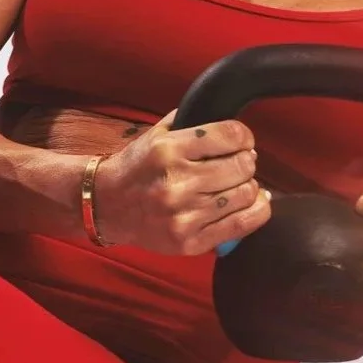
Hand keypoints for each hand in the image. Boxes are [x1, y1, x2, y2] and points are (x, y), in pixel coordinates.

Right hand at [89, 111, 270, 256]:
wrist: (106, 206)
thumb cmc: (137, 166)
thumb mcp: (157, 133)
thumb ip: (192, 121)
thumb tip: (235, 128)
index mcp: (169, 150)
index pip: (231, 136)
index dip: (243, 136)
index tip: (241, 141)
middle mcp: (177, 183)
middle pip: (242, 166)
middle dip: (245, 161)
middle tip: (238, 162)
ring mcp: (184, 216)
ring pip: (246, 194)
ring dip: (247, 185)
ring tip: (235, 183)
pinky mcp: (190, 242)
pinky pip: (243, 224)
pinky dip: (255, 209)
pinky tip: (250, 201)